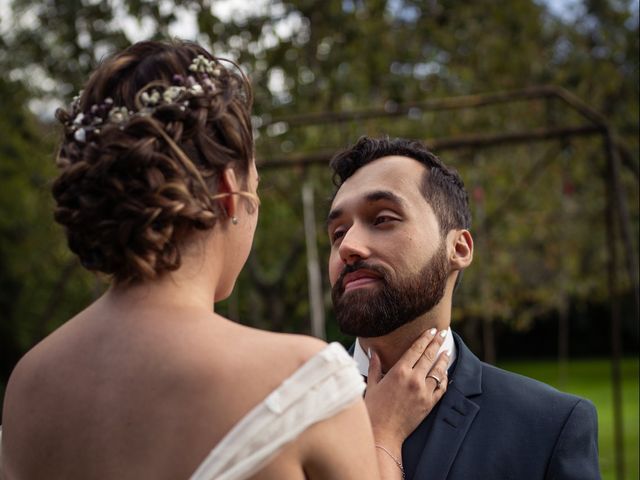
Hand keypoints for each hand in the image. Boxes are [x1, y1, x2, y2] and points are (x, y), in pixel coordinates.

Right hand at [365, 328, 448, 447]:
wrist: (383, 433)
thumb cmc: (373, 409)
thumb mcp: (372, 384)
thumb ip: (375, 366)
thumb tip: (373, 352)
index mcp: (399, 371)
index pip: (416, 349)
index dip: (425, 338)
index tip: (432, 330)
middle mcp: (414, 379)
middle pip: (429, 356)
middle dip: (437, 342)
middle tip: (443, 333)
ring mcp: (424, 392)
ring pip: (438, 370)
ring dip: (443, 359)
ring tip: (446, 351)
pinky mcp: (429, 404)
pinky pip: (441, 388)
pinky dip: (444, 378)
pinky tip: (444, 373)